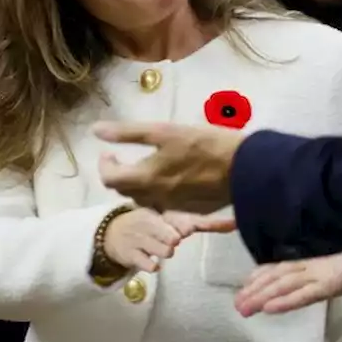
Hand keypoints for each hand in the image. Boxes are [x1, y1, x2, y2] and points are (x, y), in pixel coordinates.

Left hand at [94, 121, 244, 213]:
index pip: (110, 179)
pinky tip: (171, 178)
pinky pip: (165, 205)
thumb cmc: (205, 144)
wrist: (245, 169)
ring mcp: (173, 207)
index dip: (104, 165)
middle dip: (120, 174)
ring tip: (146, 168)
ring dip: (138, 186)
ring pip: (145, 200)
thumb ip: (128, 133)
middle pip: (126, 191)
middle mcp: (155, 198)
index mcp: (146, 178)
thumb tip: (97, 131)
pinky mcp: (190, 210)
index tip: (109, 152)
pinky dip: (159, 192)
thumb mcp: (164, 131)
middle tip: (124, 157)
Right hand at [100, 208, 212, 273]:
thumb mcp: (175, 219)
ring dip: (164, 252)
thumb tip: (235, 224)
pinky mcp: (129, 254)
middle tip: (171, 238)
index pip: (180, 217)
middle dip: (173, 239)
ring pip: (163, 251)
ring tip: (159, 248)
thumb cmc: (153, 226)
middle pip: (171, 237)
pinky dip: (152, 265)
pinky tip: (152, 262)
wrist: (114, 234)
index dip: (186, 226)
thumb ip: (204, 222)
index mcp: (161, 211)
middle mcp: (149, 222)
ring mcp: (138, 237)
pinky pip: (148, 264)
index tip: (188, 230)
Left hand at [235, 249, 341, 317]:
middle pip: (278, 276)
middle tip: (237, 305)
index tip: (245, 286)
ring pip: (284, 285)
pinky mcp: (331, 283)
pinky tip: (269, 309)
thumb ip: (324, 271)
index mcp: (314, 257)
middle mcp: (313, 263)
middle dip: (256, 290)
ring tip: (245, 309)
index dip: (261, 275)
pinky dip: (286, 301)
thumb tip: (308, 280)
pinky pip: (305, 294)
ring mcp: (321, 272)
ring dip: (263, 296)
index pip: (281, 265)